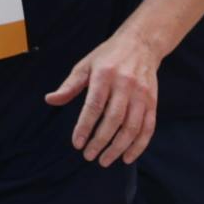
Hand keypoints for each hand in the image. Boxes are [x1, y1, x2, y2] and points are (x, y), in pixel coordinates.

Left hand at [47, 31, 160, 166]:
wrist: (143, 43)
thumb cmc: (109, 55)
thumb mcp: (86, 65)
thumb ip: (69, 85)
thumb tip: (50, 100)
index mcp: (105, 75)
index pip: (94, 106)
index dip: (85, 127)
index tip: (77, 144)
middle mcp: (126, 85)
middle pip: (114, 119)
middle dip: (101, 141)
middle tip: (89, 156)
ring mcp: (142, 94)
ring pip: (132, 126)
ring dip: (119, 147)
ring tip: (105, 160)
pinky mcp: (153, 100)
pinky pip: (148, 126)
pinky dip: (139, 144)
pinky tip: (128, 157)